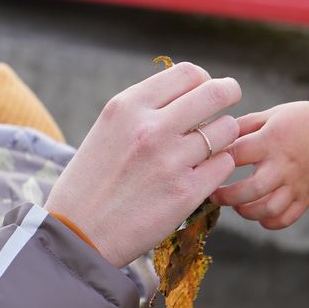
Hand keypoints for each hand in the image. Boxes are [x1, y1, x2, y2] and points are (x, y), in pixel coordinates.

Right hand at [45, 63, 241, 267]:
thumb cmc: (95, 181)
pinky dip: (219, 166)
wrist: (78, 234)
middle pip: (216, 93)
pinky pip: (225, 164)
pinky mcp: (187, 192)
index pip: (189, 73)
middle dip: (229, 94)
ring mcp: (171, 160)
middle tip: (230, 102)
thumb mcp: (109, 129)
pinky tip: (204, 173)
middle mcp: (151, 128)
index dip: (205, 81)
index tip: (206, 93)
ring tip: (208, 148)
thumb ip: (147, 109)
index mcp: (128, 107)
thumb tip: (191, 91)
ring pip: (227, 129)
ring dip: (224, 136)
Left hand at [211, 100, 308, 229]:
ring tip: (238, 205)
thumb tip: (218, 133)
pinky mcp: (308, 197)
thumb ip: (246, 124)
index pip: (235, 154)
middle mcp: (283, 166)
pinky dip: (269, 222)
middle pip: (250, 190)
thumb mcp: (274, 114)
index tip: (204, 164)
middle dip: (226, 196)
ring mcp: (296, 184)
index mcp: (271, 141)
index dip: (215, 160)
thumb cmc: (305, 119)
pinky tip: (260, 215)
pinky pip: (286, 219)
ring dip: (246, 212)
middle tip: (215, 195)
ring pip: (267, 209)